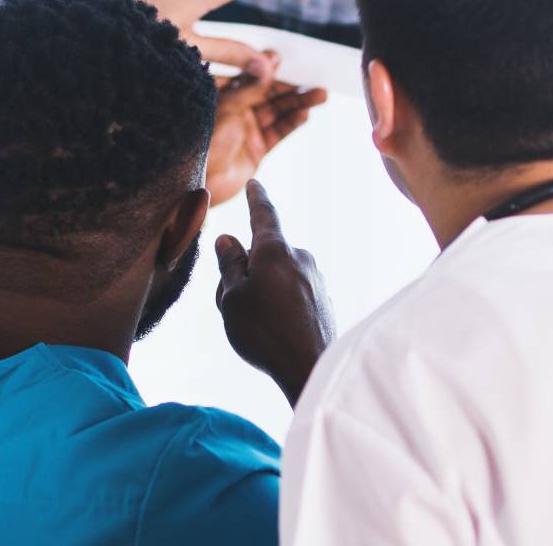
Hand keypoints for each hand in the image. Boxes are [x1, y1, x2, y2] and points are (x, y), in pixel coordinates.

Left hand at [205, 54, 327, 205]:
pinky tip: (305, 114)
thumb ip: (249, 87)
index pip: (248, 76)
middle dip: (290, 86)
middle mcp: (235, 111)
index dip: (265, 67)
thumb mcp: (226, 109)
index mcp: (221, 96)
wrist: (199, 184)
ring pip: (277, 111)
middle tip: (313, 77)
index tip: (282, 58)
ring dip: (298, 103)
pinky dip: (292, 122)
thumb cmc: (201, 143)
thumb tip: (269, 62)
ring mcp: (246, 130)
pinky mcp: (256, 149)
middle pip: (268, 93)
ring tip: (320, 94)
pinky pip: (278, 132)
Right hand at [216, 180, 334, 406]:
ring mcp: (316, 279)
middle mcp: (301, 258)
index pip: (264, 215)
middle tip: (230, 304)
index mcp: (275, 250)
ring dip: (262, 291)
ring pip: (278, 277)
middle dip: (246, 272)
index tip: (255, 184)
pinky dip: (280, 305)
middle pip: (265, 255)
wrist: (310, 368)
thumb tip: (229, 239)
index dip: (256, 199)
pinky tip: (277, 333)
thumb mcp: (231, 297)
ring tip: (253, 325)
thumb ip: (229, 265)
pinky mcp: (324, 300)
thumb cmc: (264, 332)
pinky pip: (293, 294)